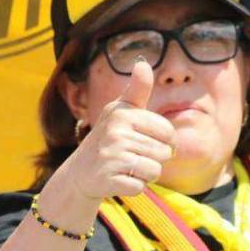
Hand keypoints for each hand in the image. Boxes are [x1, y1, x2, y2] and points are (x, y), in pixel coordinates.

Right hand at [63, 59, 175, 200]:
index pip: (168, 132)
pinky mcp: (107, 180)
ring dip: (145, 174)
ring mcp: (110, 157)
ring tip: (127, 167)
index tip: (147, 141)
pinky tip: (119, 179)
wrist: (81, 171)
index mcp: (122, 114)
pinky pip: (140, 187)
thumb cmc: (109, 138)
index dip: (164, 141)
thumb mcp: (121, 111)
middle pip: (163, 153)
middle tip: (131, 156)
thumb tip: (142, 63)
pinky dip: (134, 186)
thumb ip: (137, 90)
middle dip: (153, 158)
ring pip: (154, 171)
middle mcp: (115, 133)